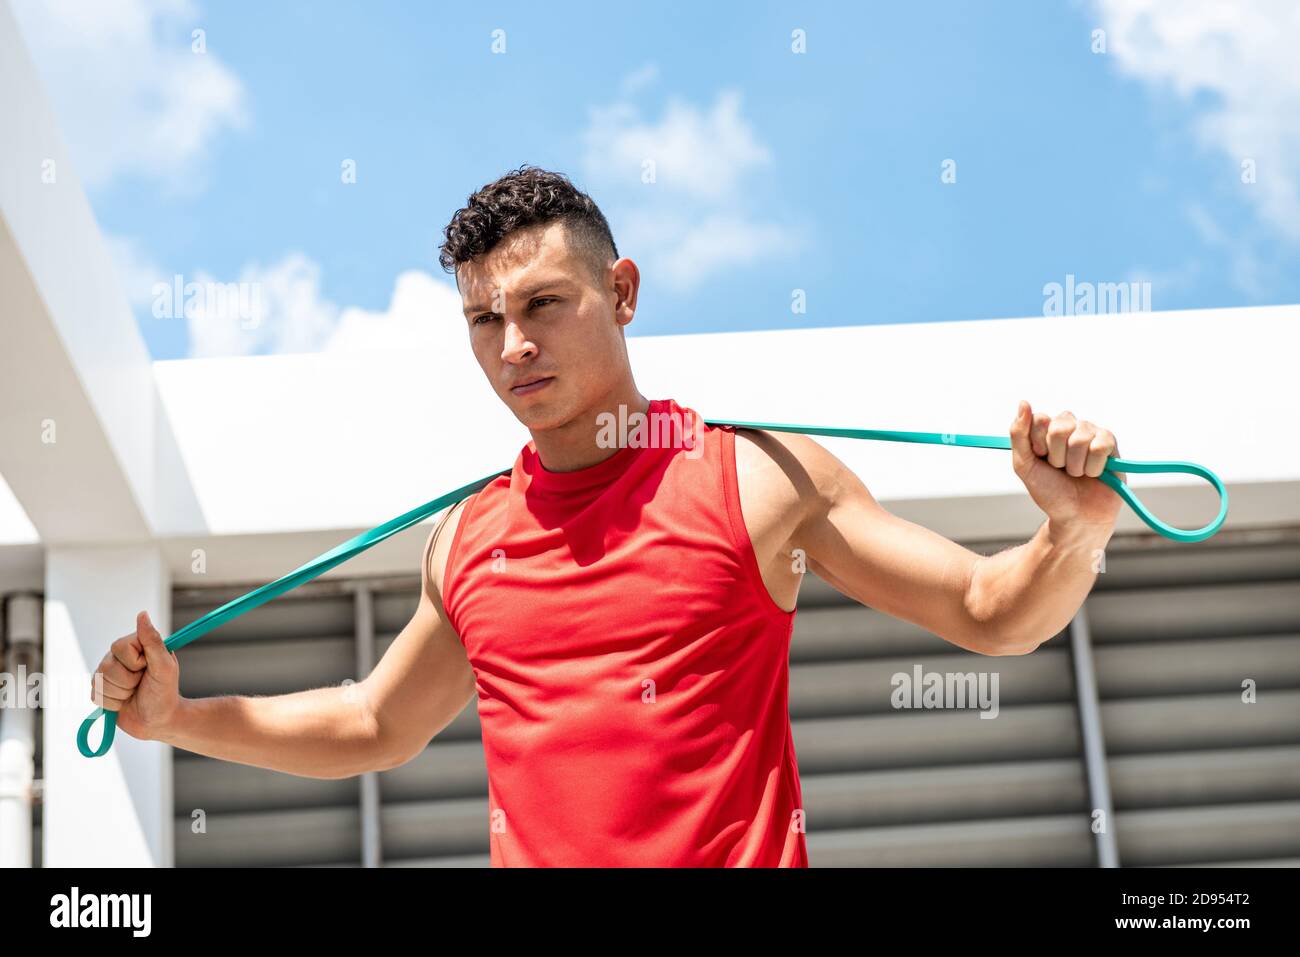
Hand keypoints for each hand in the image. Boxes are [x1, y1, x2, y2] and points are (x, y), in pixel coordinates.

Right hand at [89, 610, 180, 740]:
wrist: (158, 721)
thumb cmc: (165, 692)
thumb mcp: (164, 667)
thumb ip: (153, 641)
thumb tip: (142, 614)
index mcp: (135, 646)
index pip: (119, 646)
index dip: (134, 662)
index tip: (148, 668)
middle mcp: (119, 657)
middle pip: (106, 666)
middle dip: (128, 682)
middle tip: (142, 684)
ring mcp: (107, 673)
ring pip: (99, 682)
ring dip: (120, 694)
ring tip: (133, 694)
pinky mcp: (100, 690)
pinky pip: (95, 696)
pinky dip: (112, 704)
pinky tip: (124, 703)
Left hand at [1009, 400, 1125, 532]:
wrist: (1075, 515)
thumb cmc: (1050, 490)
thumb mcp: (1025, 465)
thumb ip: (1019, 435)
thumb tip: (1024, 402)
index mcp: (1046, 428)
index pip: (1039, 419)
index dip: (1038, 444)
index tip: (1040, 459)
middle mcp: (1069, 425)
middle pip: (1059, 428)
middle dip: (1057, 457)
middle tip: (1060, 469)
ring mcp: (1090, 432)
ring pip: (1080, 439)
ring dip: (1075, 466)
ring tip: (1077, 474)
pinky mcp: (1110, 442)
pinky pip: (1100, 446)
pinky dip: (1093, 468)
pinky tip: (1094, 473)